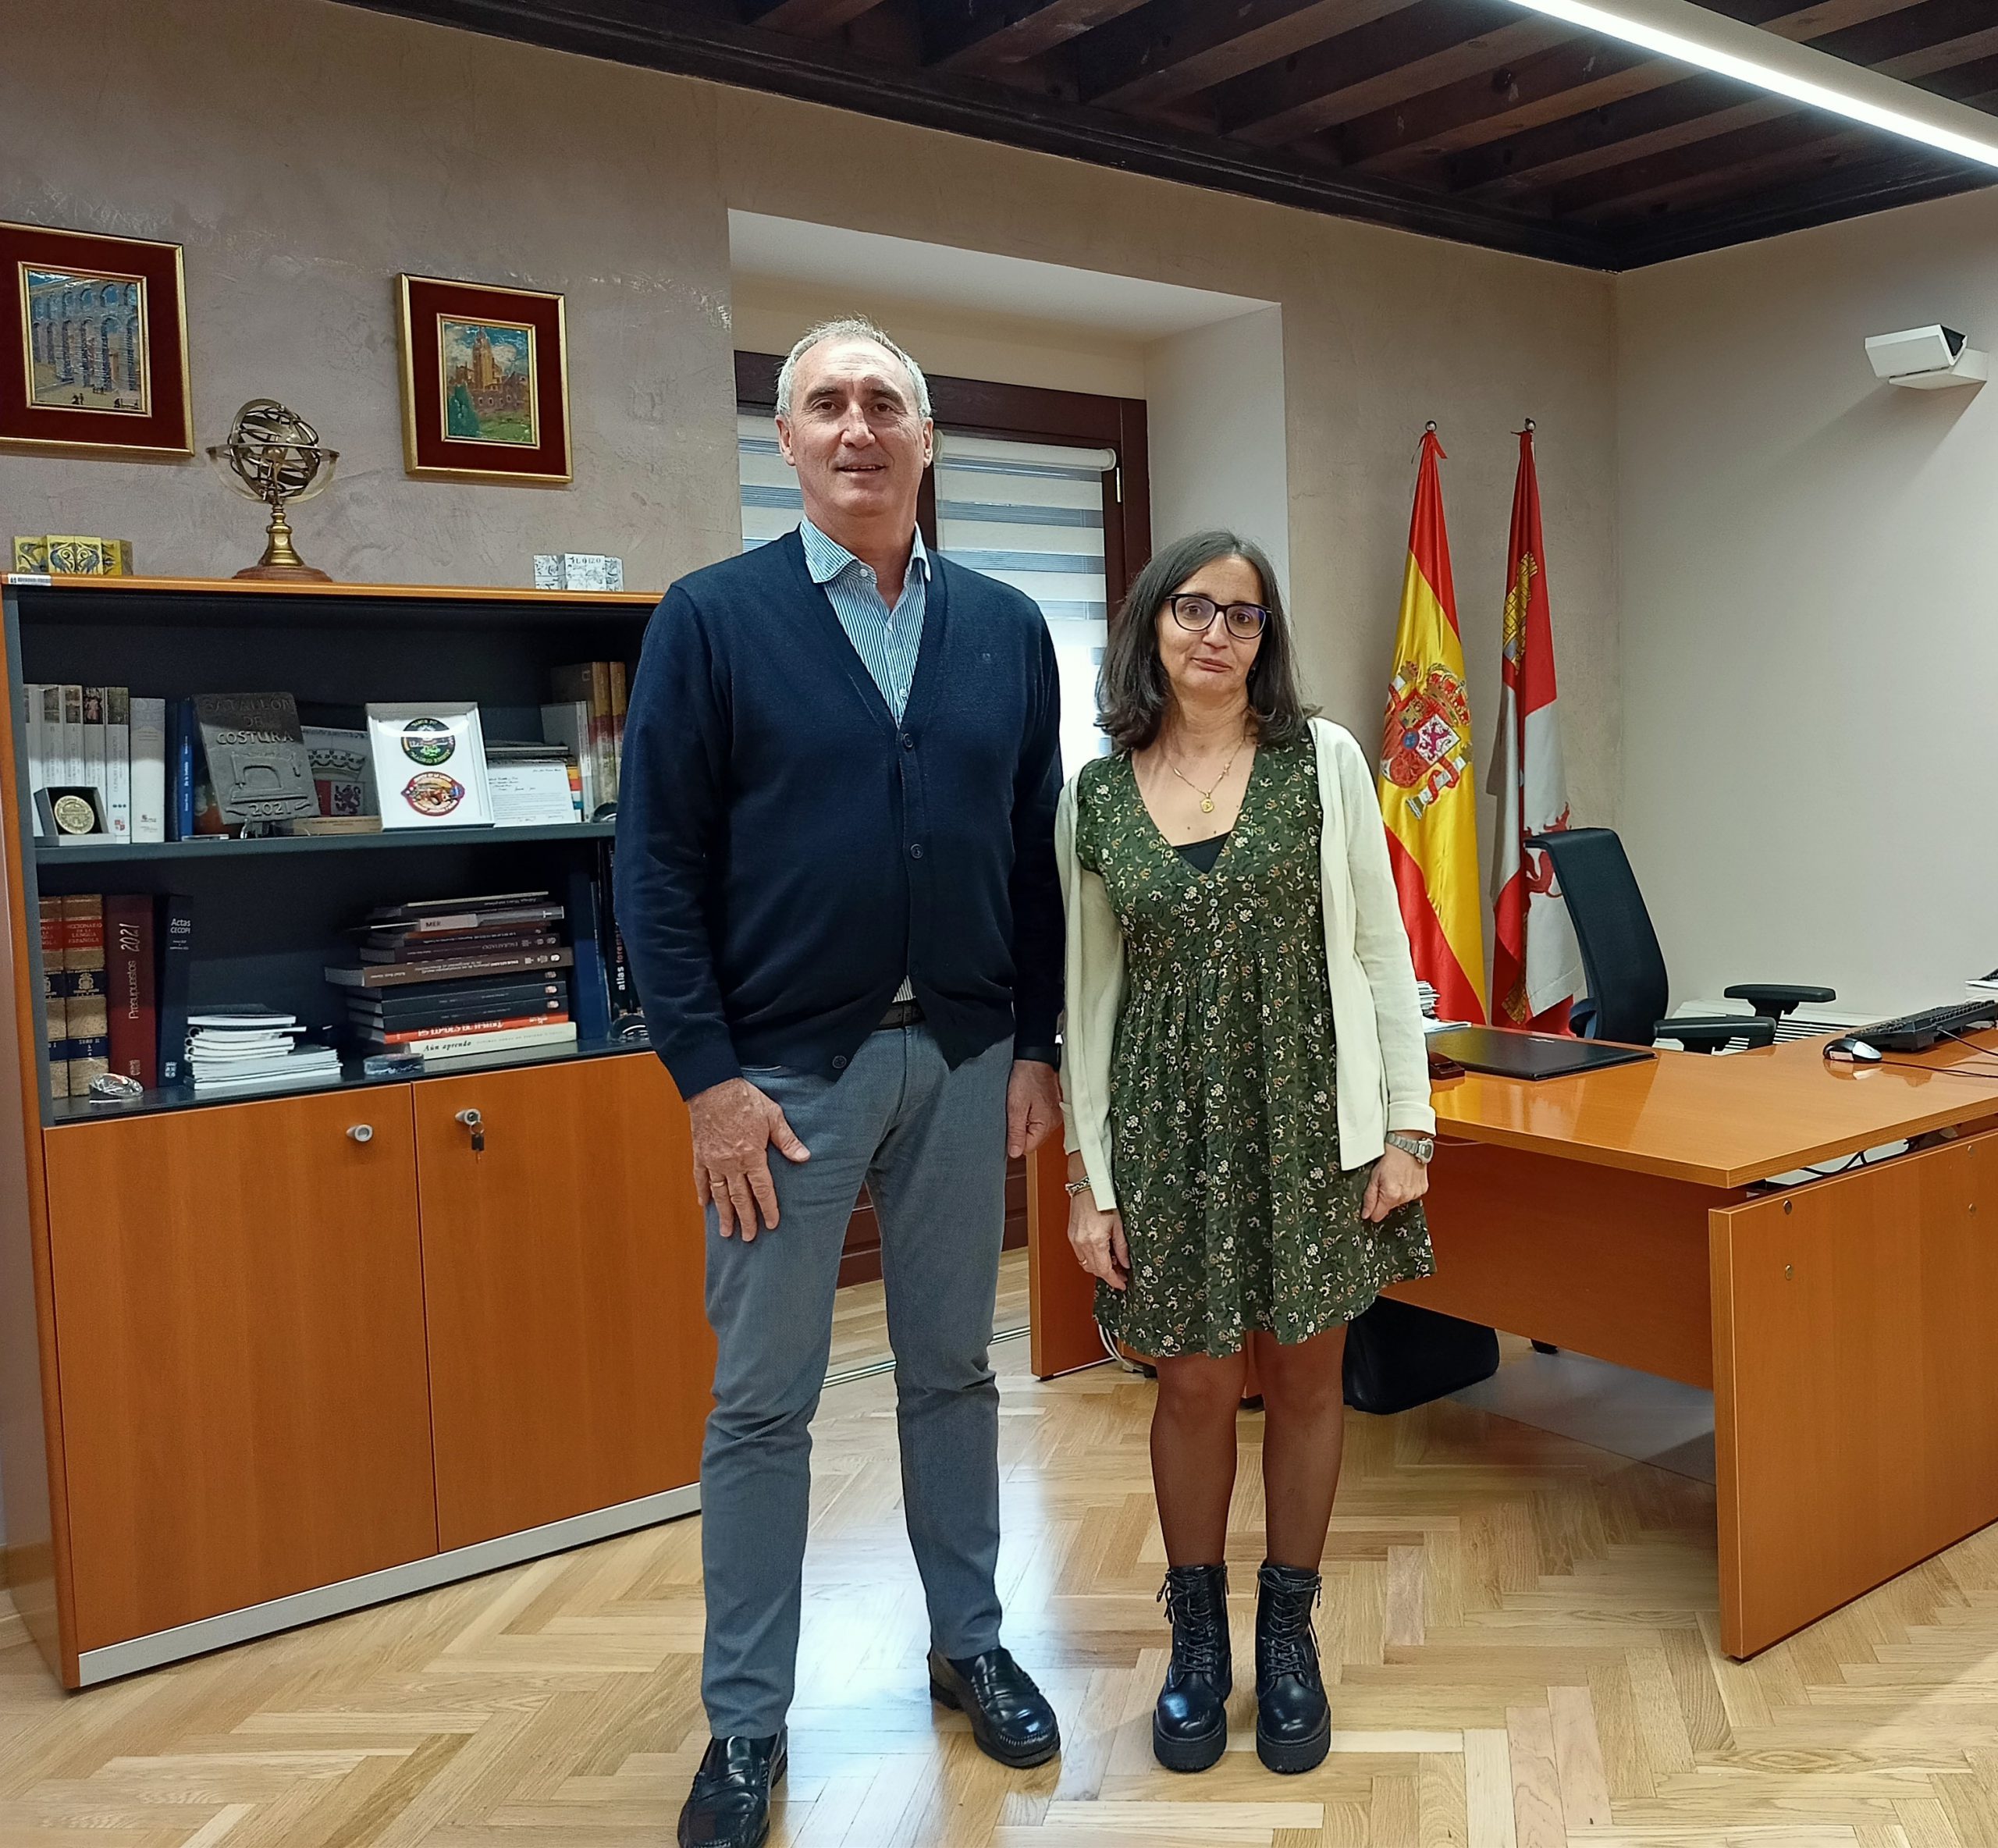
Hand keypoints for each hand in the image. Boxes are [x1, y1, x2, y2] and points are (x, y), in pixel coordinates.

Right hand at [687, 1076, 809, 1241]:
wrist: (713, 1086)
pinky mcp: (700, 1154)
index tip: (772, 1224)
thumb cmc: (744, 1099)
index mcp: (752, 1156)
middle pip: (740, 1198)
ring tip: (726, 1232)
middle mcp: (731, 1163)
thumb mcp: (773, 1116)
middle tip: (748, 1237)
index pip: (762, 1190)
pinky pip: (701, 1178)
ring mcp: (713, 1160)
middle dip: (746, 1219)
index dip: (768, 1208)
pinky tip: (705, 1205)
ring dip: (724, 1214)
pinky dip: (703, 1193)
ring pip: (719, 1194)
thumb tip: (804, 1157)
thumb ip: (787, 1140)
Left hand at [1006, 1059, 1062, 1159]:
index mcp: (1046, 1124)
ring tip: (1019, 1106)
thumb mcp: (1015, 1106)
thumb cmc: (1026, 1077)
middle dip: (1019, 1130)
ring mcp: (1054, 1114)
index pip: (1028, 1148)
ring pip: (1034, 1129)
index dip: (1014, 1140)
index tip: (1008, 1126)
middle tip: (1013, 1113)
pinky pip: (1038, 1119)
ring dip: (1024, 1122)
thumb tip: (1014, 1153)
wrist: (1034, 1056)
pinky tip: (1025, 1103)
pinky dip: (1030, 1114)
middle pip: (1032, 1139)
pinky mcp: (1051, 1107)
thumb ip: (1016, 1131)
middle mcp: (1053, 1122)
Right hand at [1067, 1191, 1128, 1291]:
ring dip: (1099, 1267)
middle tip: (1121, 1274)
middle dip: (1108, 1275)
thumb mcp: (1118, 1224)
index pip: (1104, 1270)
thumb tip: (1125, 1262)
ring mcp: (1075, 1240)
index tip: (1121, 1284)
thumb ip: (1122, 1247)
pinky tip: (1101, 1253)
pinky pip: (1080, 1255)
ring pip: (1086, 1264)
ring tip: (1112, 1262)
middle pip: (1095, 1270)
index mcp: (1095, 1241)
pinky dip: (1090, 1259)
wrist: (1088, 1186)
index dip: (1114, 1280)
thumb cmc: (1103, 1200)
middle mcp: (1082, 1243)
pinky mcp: (1071, 1236)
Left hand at [1362, 1144, 1429, 1222]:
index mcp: (1391, 1196)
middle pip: (1389, 1207)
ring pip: (1400, 1201)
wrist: (1407, 1145)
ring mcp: (1415, 1194)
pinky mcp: (1422, 1189)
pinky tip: (1404, 1177)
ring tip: (1395, 1178)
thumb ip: (1369, 1198)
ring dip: (1397, 1193)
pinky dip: (1407, 1188)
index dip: (1372, 1210)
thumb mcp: (1373, 1177)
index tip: (1372, 1202)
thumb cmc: (1390, 1157)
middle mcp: (1405, 1197)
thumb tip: (1366, 1214)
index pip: (1378, 1216)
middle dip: (1385, 1198)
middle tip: (1385, 1182)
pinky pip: (1411, 1194)